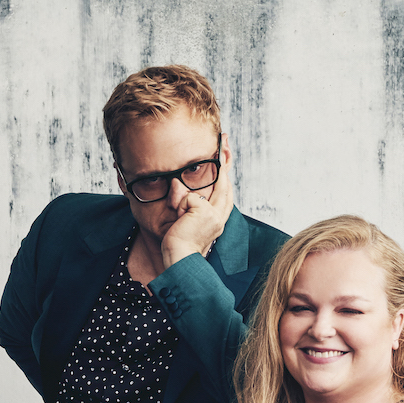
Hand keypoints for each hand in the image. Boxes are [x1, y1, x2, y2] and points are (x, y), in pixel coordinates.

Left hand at [159, 144, 234, 266]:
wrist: (178, 259)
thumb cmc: (177, 245)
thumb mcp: (183, 220)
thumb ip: (186, 204)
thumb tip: (178, 184)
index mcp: (217, 221)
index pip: (224, 194)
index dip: (225, 177)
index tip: (225, 161)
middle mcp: (219, 218)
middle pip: (225, 186)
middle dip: (226, 162)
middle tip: (225, 143)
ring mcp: (214, 215)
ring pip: (212, 187)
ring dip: (214, 170)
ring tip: (219, 149)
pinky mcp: (205, 212)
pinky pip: (189, 197)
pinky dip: (181, 203)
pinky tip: (179, 216)